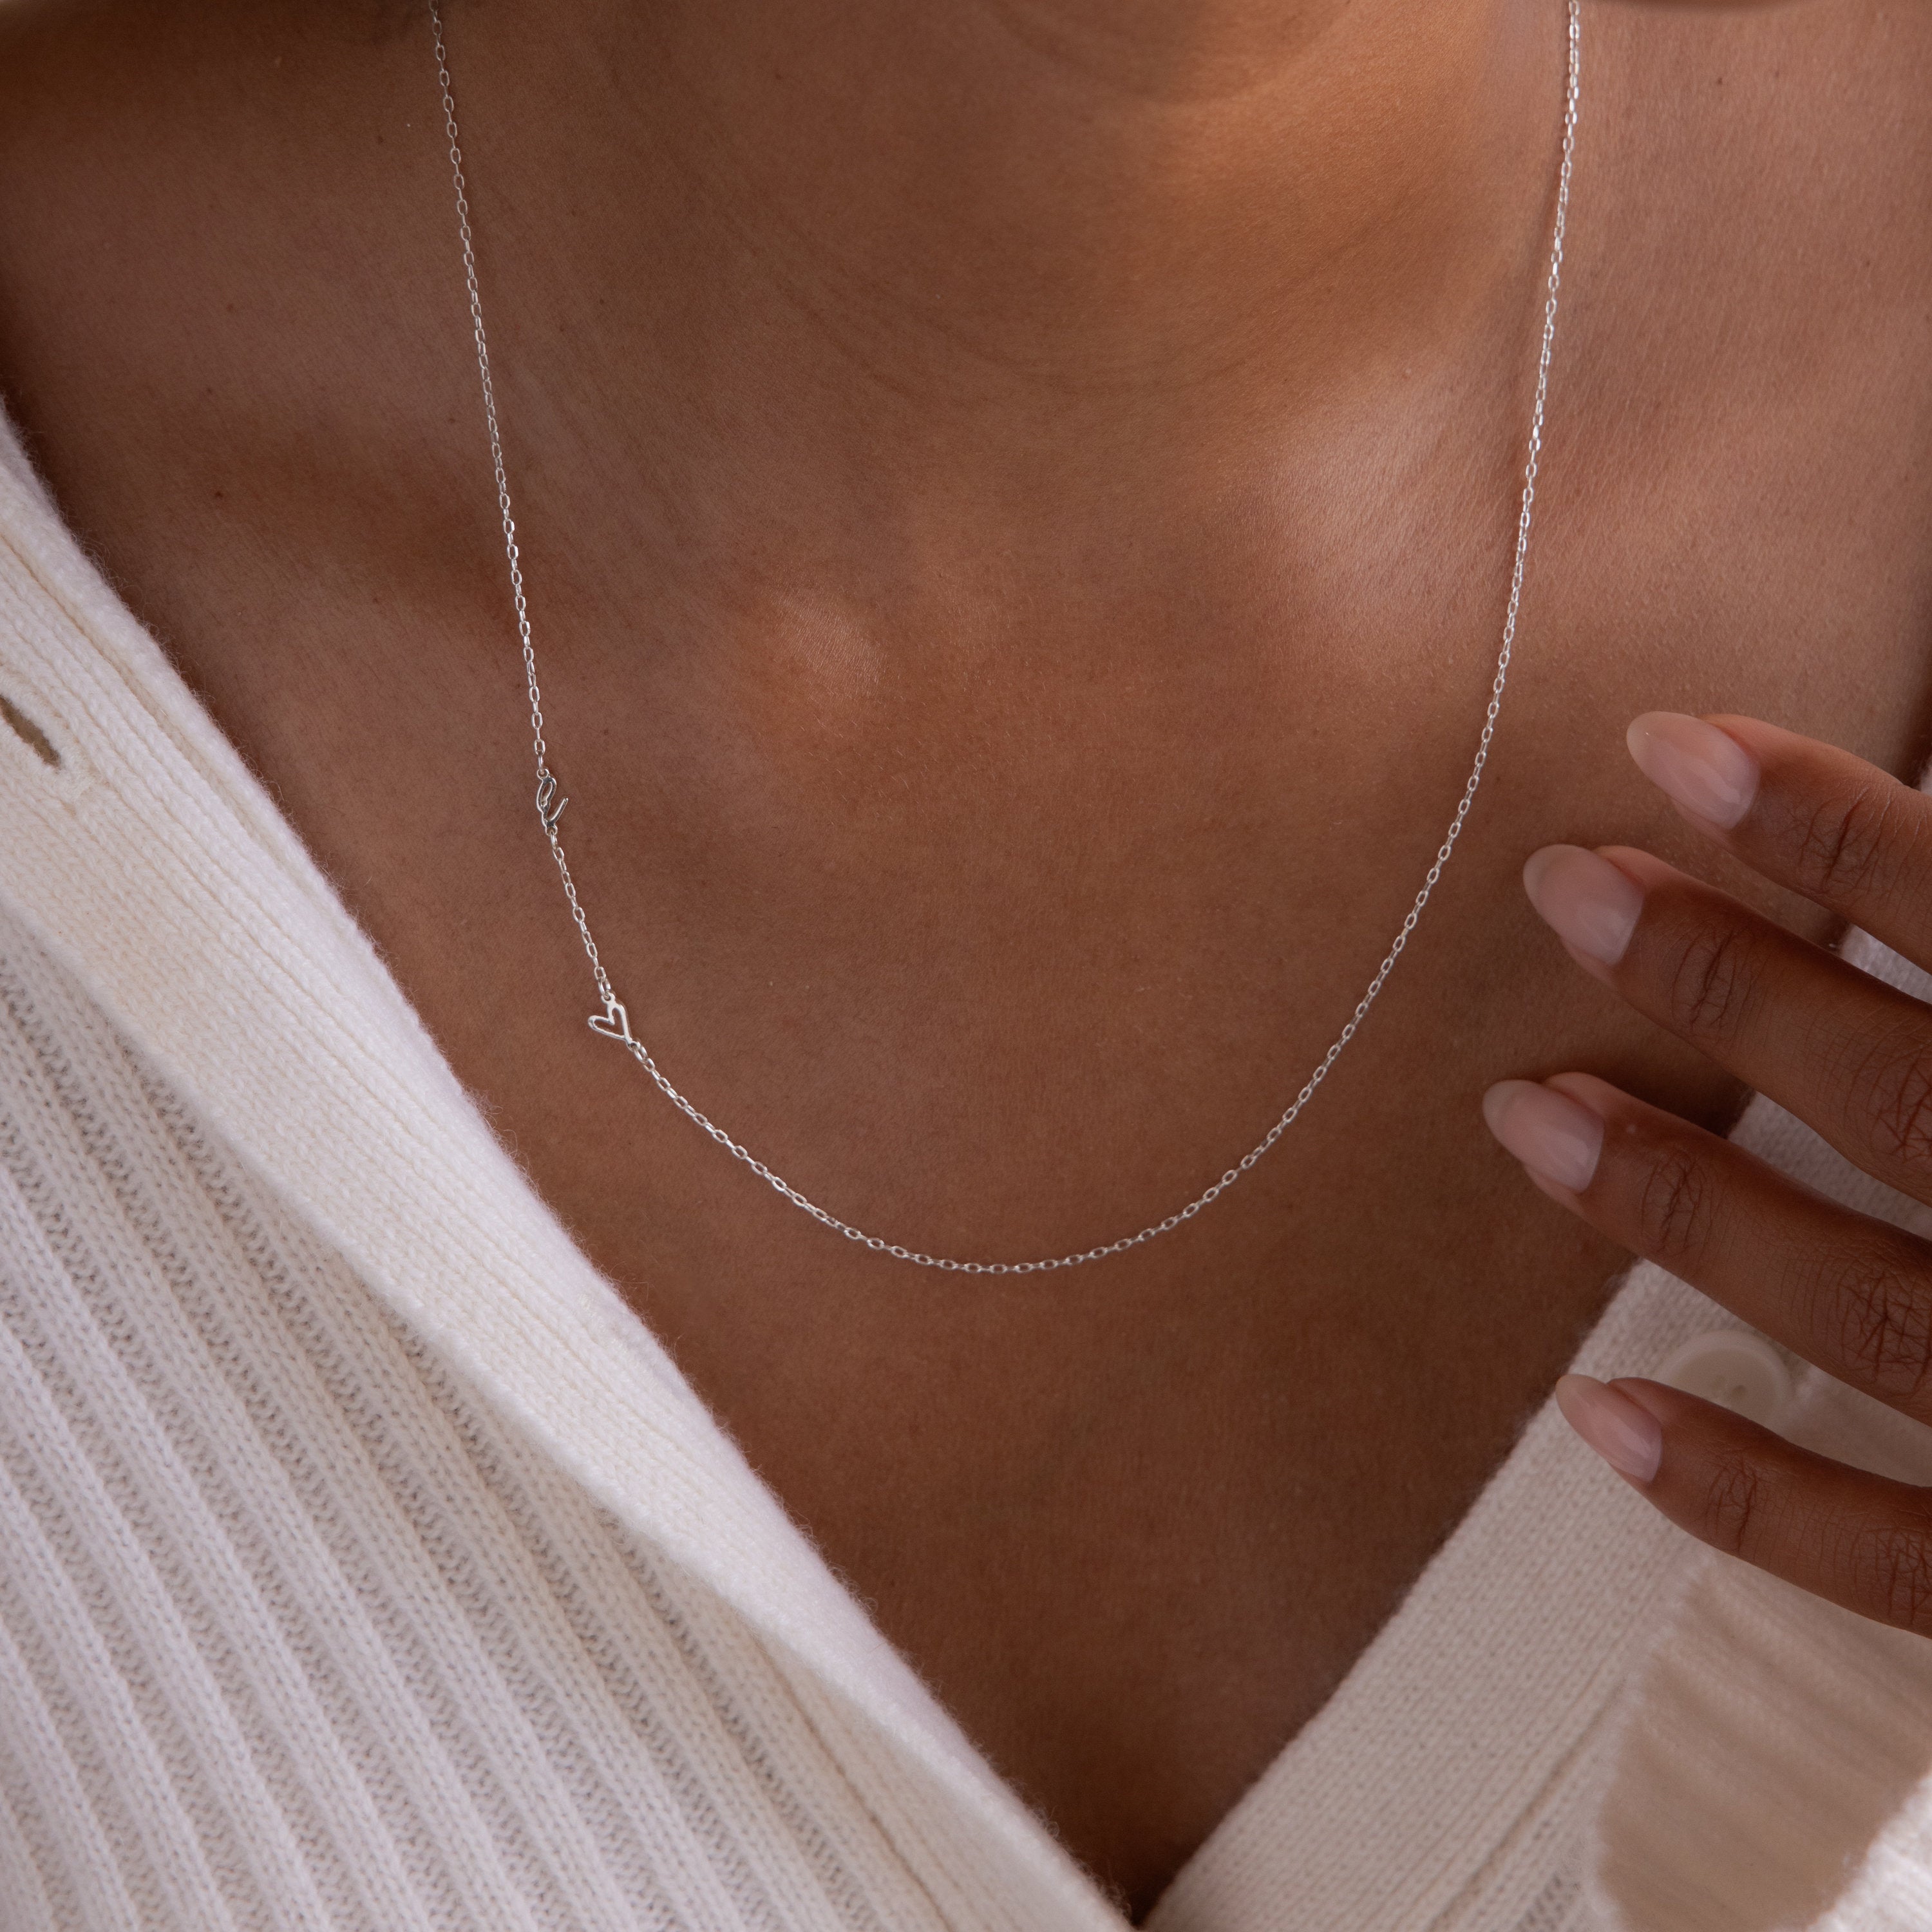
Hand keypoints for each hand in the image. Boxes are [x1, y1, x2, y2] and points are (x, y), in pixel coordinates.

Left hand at [1484, 712, 1931, 1635]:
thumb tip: (1917, 832)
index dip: (1840, 829)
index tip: (1674, 747)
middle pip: (1918, 1105)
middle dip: (1727, 985)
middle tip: (1560, 883)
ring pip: (1876, 1314)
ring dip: (1686, 1206)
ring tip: (1526, 1108)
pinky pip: (1904, 1566)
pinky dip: (1747, 1498)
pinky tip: (1593, 1412)